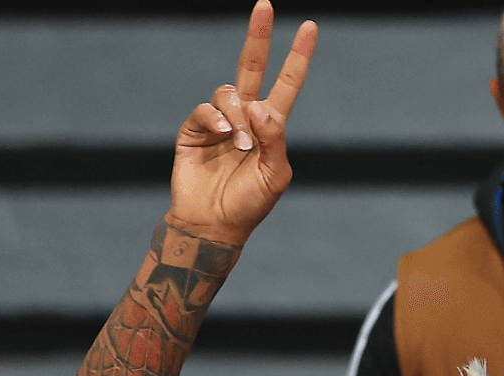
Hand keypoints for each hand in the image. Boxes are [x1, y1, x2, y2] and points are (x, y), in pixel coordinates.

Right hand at [166, 1, 316, 247]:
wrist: (213, 226)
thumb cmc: (249, 205)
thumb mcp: (275, 174)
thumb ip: (274, 138)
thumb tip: (258, 106)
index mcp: (270, 127)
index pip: (286, 84)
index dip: (297, 57)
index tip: (310, 27)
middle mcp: (245, 117)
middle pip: (252, 67)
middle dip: (258, 35)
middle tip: (265, 5)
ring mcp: (218, 122)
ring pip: (229, 92)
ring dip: (238, 114)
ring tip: (240, 144)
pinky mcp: (194, 130)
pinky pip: (206, 109)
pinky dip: (217, 119)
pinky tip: (225, 136)